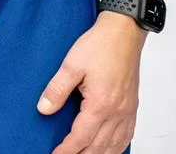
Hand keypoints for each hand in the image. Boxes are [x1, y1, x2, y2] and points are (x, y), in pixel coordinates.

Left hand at [39, 12, 145, 153]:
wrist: (124, 33)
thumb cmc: (100, 45)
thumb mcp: (71, 64)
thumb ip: (57, 89)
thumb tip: (44, 109)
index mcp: (101, 104)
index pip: (81, 138)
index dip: (67, 150)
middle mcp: (117, 112)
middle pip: (99, 147)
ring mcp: (127, 111)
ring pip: (115, 145)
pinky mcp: (132, 106)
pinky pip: (127, 135)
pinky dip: (117, 147)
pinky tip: (109, 148)